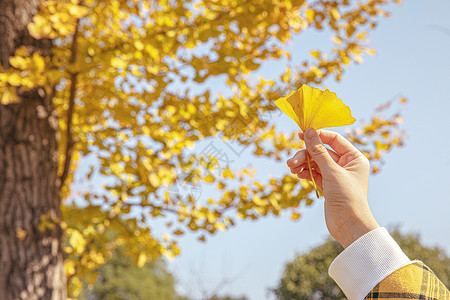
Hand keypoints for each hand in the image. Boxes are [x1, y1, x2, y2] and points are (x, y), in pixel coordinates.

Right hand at [286, 128, 378, 247]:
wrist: (349, 225)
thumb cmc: (347, 197)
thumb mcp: (331, 172)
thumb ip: (318, 151)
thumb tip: (309, 131)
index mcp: (354, 157)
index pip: (334, 139)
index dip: (317, 136)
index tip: (300, 134)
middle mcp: (346, 164)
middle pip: (321, 151)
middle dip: (305, 154)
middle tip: (292, 161)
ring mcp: (336, 175)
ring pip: (315, 162)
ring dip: (303, 163)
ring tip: (291, 169)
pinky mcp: (328, 185)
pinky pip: (314, 173)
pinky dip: (305, 172)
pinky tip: (297, 174)